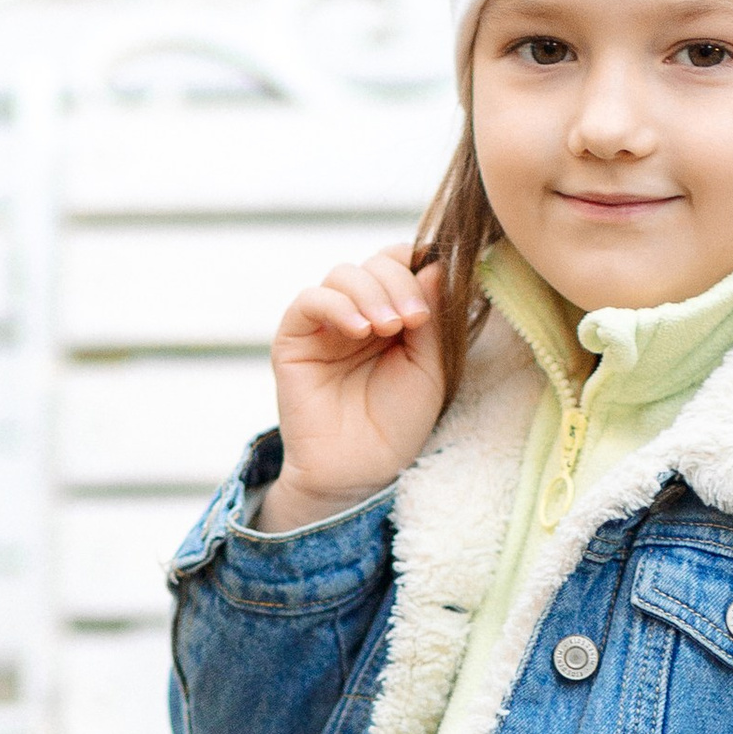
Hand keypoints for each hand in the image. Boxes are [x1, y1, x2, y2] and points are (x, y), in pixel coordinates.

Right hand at [263, 246, 447, 531]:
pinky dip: (337, 306)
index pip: (401, 263)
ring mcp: (325, 323)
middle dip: (398, 283)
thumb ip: (433, 316)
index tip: (432, 305)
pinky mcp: (294, 337)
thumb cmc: (398, 424)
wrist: (360, 470)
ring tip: (388, 328)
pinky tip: (359, 330)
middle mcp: (358, 311)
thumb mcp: (430, 366)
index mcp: (393, 313)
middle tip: (412, 320)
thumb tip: (437, 263)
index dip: (418, 269)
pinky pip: (310, 300)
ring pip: (343, 274)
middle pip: (375, 263)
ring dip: (371, 293)